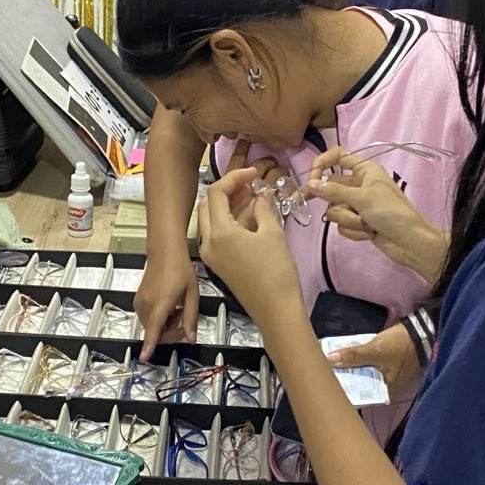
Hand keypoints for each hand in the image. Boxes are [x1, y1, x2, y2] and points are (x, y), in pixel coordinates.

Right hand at [135, 249, 198, 361]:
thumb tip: (190, 339)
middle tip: (185, 321)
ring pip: (152, 326)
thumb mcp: (192, 294)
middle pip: (156, 332)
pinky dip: (159, 318)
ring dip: (165, 325)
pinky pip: (148, 318)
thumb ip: (191, 318)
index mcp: (161, 304)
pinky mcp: (138, 301)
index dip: (149, 345)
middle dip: (171, 333)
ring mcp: (140, 303)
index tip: (144, 358)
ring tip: (177, 309)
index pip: (153, 329)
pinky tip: (168, 307)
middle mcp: (146, 305)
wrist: (164, 252)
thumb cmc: (180, 270)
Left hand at [198, 168, 303, 326]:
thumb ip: (262, 209)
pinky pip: (217, 235)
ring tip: (252, 197)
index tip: (252, 173)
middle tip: (249, 184)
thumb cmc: (276, 272)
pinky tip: (250, 216)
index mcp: (218, 232)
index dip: (234, 178)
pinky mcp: (219, 264)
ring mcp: (211, 255)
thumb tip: (260, 196)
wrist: (275, 310)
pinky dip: (230, 222)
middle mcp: (208, 242)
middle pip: (208, 205)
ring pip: (211, 220)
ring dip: (228, 206)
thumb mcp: (272, 234)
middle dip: (227, 191)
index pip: (216, 193)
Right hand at [306, 148, 449, 284]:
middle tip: (301, 199)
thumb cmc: (391, 212)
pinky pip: (342, 224)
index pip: (337, 156)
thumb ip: (333, 191)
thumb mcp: (362, 198)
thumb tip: (310, 183)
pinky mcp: (357, 222)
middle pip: (331, 187)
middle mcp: (359, 184)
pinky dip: (353, 230)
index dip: (322, 163)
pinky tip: (369, 233)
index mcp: (364, 170)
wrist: (410, 242)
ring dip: (348, 219)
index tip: (311, 176)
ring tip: (365, 224)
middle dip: (332, 201)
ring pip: (335, 209)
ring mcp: (357, 204)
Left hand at [325, 323, 423, 402]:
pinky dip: (355, 361)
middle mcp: (384, 387)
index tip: (327, 385)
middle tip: (324, 373)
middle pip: (358, 384)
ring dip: (348, 368)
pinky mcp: (381, 364)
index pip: (360, 396)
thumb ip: (354, 356)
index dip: (344, 390)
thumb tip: (330, 360)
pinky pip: (364, 365)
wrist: (420, 330)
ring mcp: (382, 375)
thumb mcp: (376, 350)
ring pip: (360, 374)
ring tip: (329, 366)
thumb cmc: (401, 345)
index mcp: (385, 392)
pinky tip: (342, 358)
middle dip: (344, 378)